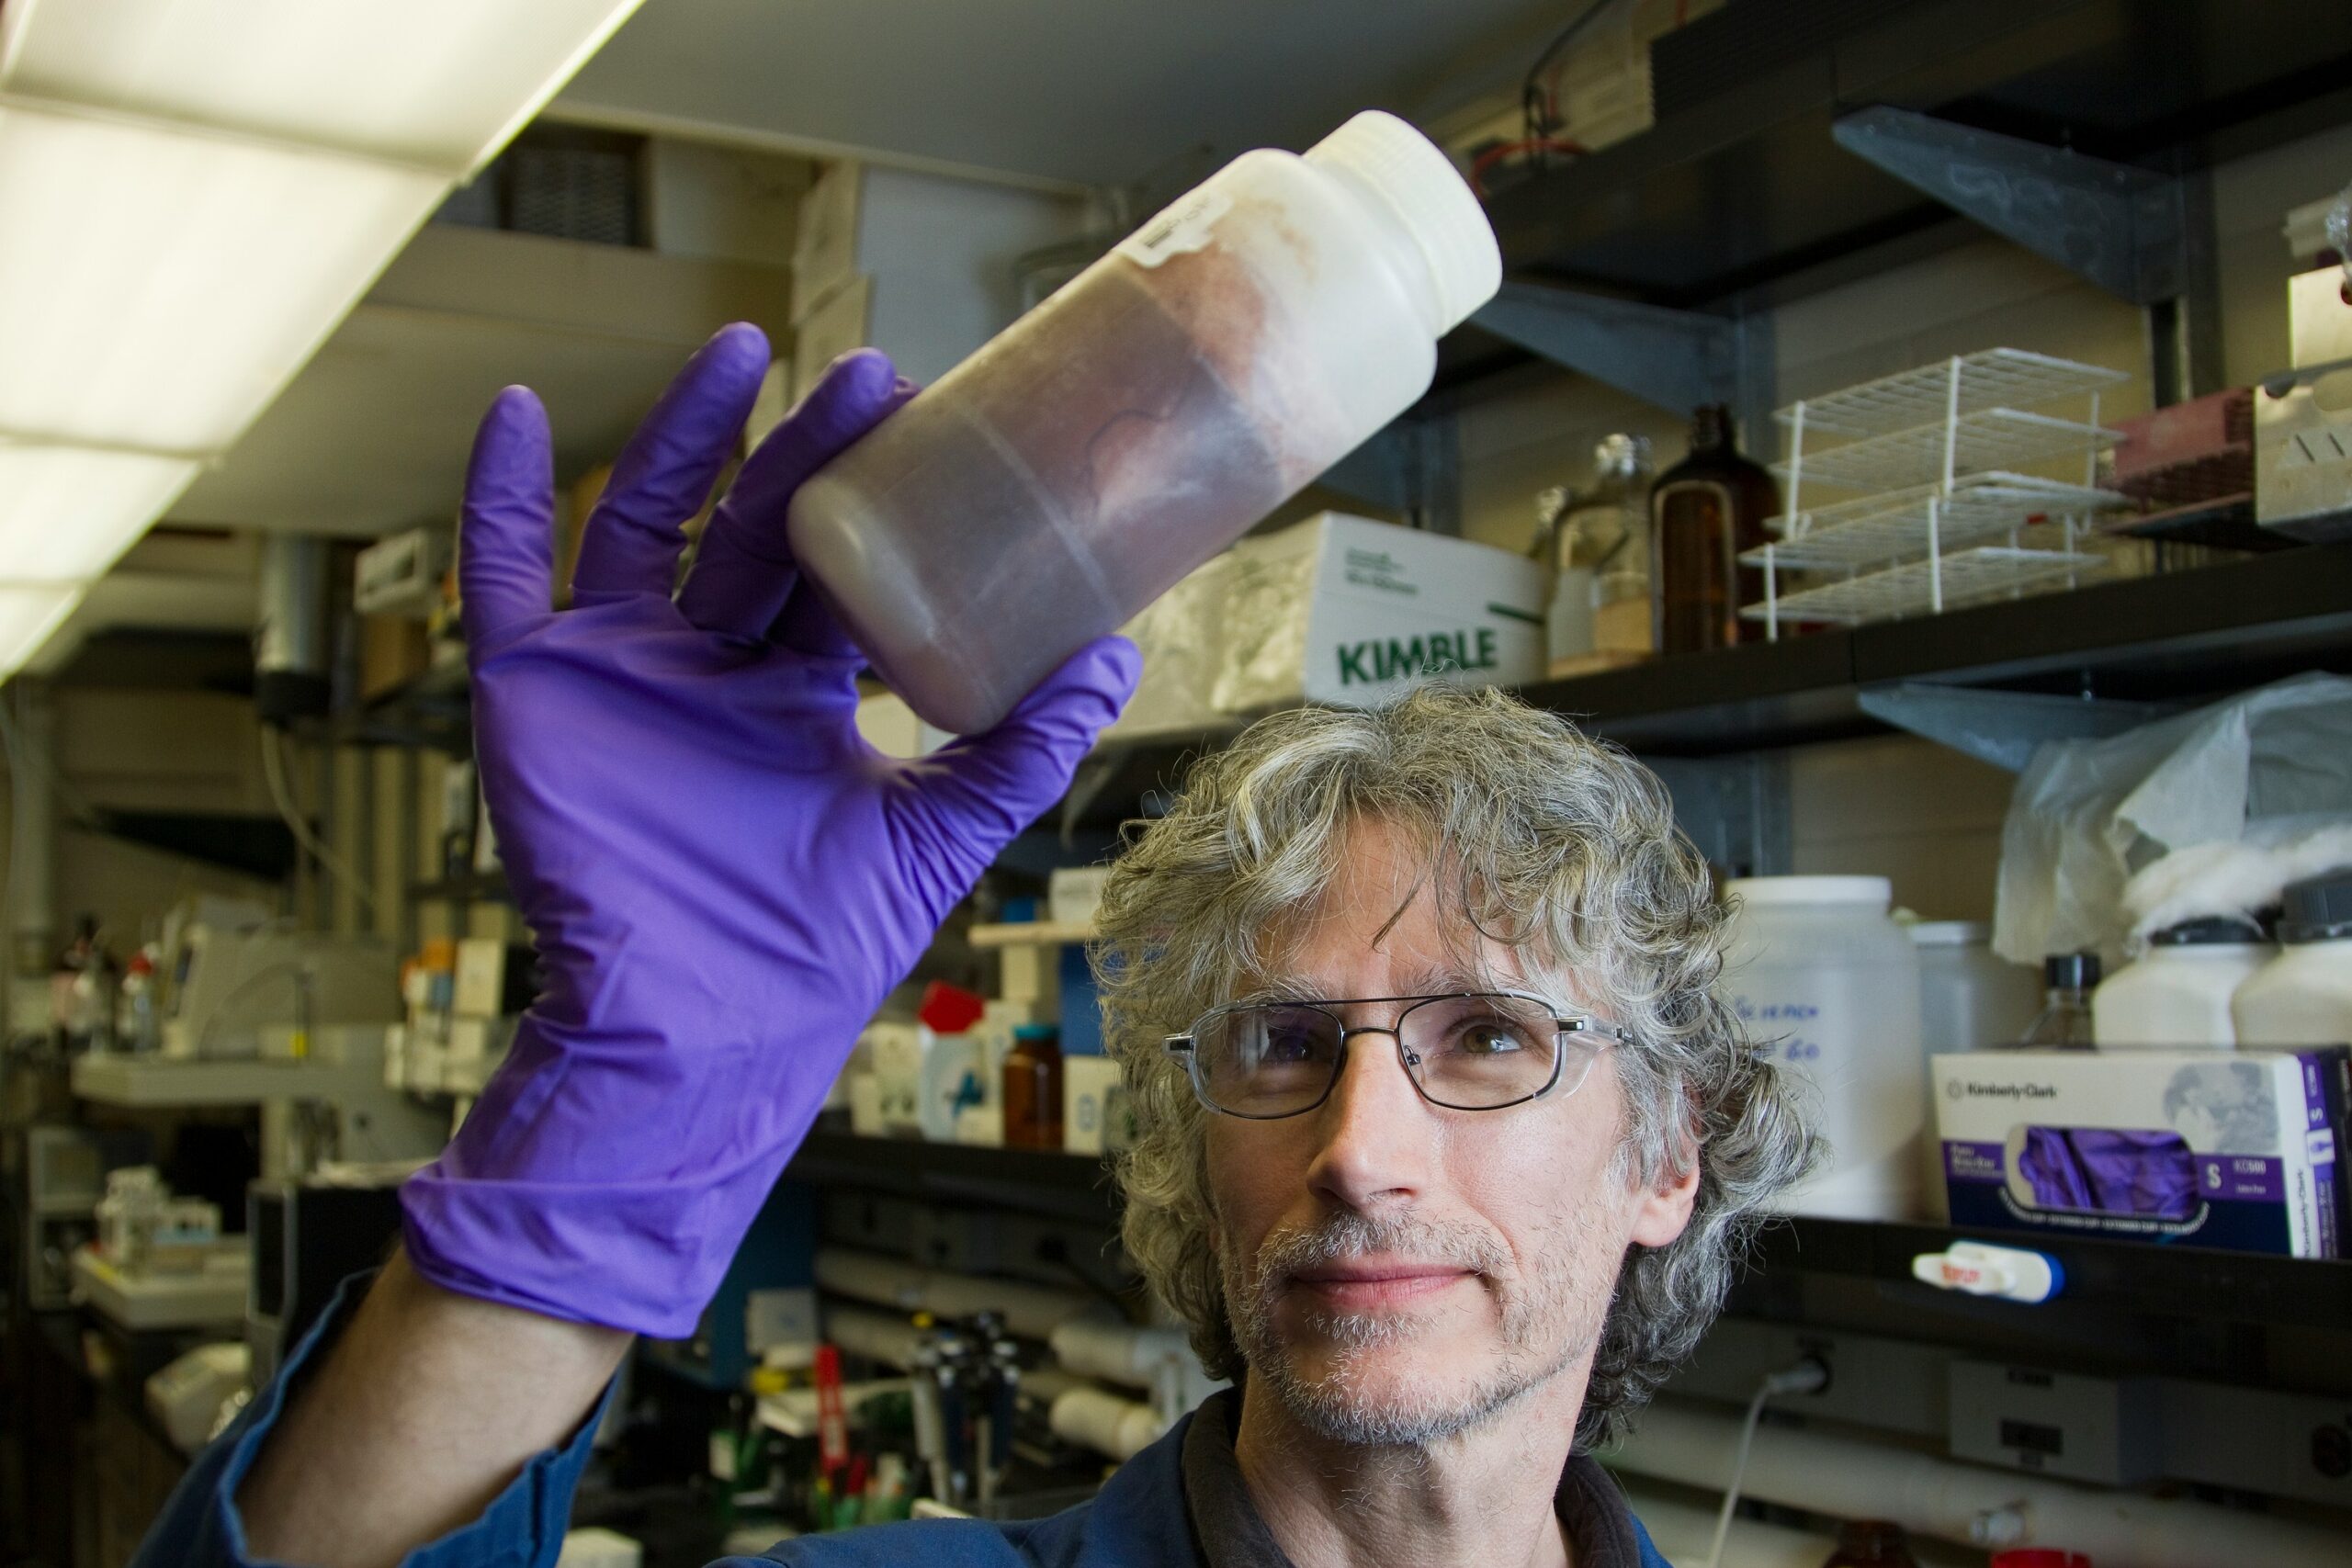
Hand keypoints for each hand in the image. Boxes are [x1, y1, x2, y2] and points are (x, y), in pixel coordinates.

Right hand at [400, 326, 1138, 1333]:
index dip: (872, 500)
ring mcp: (619, 671)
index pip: (832, 568)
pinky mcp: (534, 693)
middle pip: (753, 529)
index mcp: (793, 690)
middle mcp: (707, 666)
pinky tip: (511, 411)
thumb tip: (1117, 653)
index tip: (921, 418)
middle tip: (868, 376)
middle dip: (805, 453)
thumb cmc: (813, 949)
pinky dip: (497, 498)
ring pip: (643, 522)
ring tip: (738, 350)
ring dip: (682, 435)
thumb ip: (1023, 746)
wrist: (705, 1032)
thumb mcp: (939, 832)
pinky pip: (500, 580)